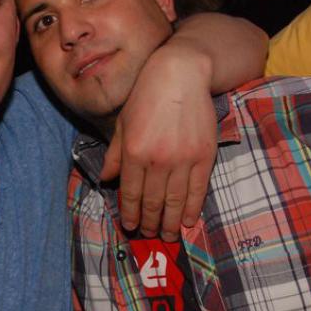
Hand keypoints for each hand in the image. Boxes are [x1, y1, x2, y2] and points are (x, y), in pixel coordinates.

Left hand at [101, 48, 216, 241]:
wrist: (180, 75)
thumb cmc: (145, 96)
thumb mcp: (122, 123)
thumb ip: (115, 154)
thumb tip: (106, 179)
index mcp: (134, 153)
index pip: (131, 193)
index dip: (130, 213)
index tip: (130, 226)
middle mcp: (157, 160)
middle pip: (152, 201)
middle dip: (149, 222)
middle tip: (148, 235)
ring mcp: (183, 159)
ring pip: (176, 201)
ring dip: (171, 222)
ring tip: (169, 236)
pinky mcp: (204, 156)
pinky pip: (198, 189)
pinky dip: (193, 208)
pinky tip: (189, 221)